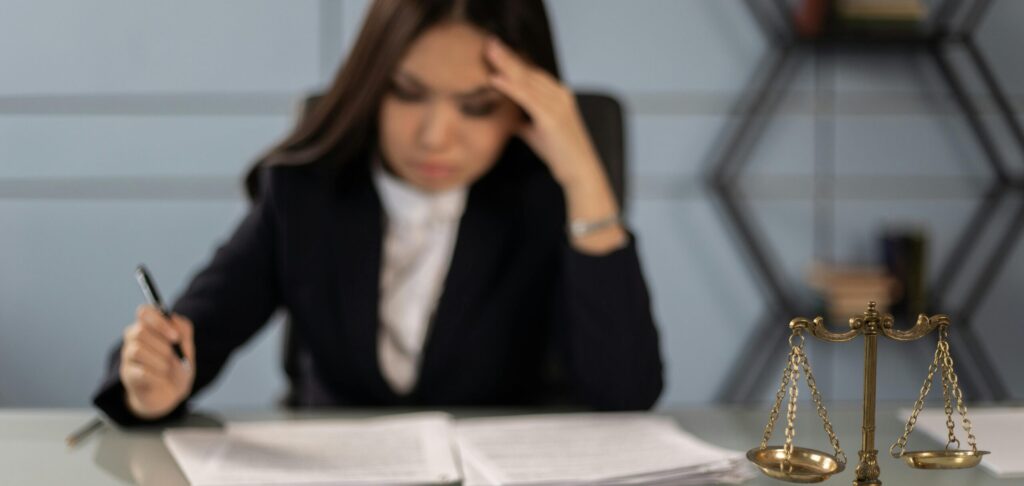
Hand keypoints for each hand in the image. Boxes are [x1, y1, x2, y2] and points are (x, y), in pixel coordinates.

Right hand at [119, 305, 194, 419]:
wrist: (172, 393)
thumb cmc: (178, 366)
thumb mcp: (187, 347)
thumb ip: (183, 330)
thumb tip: (173, 318)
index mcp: (149, 327)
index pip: (144, 312)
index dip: (159, 322)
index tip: (175, 337)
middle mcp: (134, 339)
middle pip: (139, 331)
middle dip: (163, 346)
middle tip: (174, 356)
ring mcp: (128, 358)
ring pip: (137, 350)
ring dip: (160, 361)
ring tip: (167, 369)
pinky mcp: (128, 376)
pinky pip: (139, 372)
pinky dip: (157, 377)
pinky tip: (161, 379)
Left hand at [485, 37, 604, 188]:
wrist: (580, 171)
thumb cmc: (560, 154)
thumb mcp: (538, 132)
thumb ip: (524, 120)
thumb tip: (506, 117)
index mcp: (559, 95)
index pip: (532, 74)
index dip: (513, 62)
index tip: (495, 52)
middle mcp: (560, 95)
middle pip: (529, 71)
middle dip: (508, 57)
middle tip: (489, 44)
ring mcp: (557, 105)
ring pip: (527, 80)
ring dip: (506, 65)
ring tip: (489, 53)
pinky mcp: (551, 118)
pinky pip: (527, 97)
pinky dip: (510, 87)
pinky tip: (495, 79)